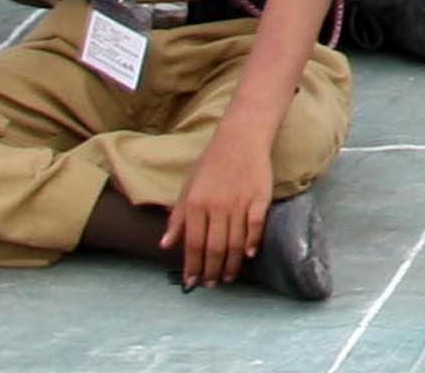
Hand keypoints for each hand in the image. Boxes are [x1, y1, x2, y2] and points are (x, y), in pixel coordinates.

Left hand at [161, 129, 274, 287]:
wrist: (240, 138)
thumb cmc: (210, 164)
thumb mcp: (187, 188)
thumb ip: (177, 219)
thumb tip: (165, 245)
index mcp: (195, 204)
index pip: (192, 244)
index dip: (191, 266)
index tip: (190, 282)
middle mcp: (216, 206)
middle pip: (214, 248)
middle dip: (211, 271)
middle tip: (211, 285)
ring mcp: (239, 202)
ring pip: (235, 243)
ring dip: (231, 264)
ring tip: (228, 277)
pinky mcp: (259, 198)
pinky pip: (255, 226)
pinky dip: (252, 243)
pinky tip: (248, 256)